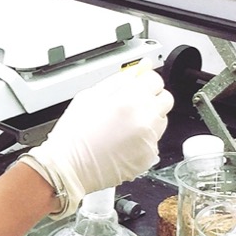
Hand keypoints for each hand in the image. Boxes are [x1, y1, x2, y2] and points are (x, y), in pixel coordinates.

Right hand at [21, 67, 171, 213]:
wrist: (69, 167)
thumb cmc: (74, 134)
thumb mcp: (90, 95)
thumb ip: (120, 79)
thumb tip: (141, 67)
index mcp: (130, 99)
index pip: (155, 79)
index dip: (144, 81)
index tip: (136, 87)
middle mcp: (145, 119)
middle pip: (165, 99)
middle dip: (151, 98)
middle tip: (131, 106)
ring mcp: (149, 139)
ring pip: (161, 120)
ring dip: (148, 119)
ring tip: (124, 126)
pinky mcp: (148, 156)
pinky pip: (154, 141)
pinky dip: (143, 139)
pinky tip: (123, 142)